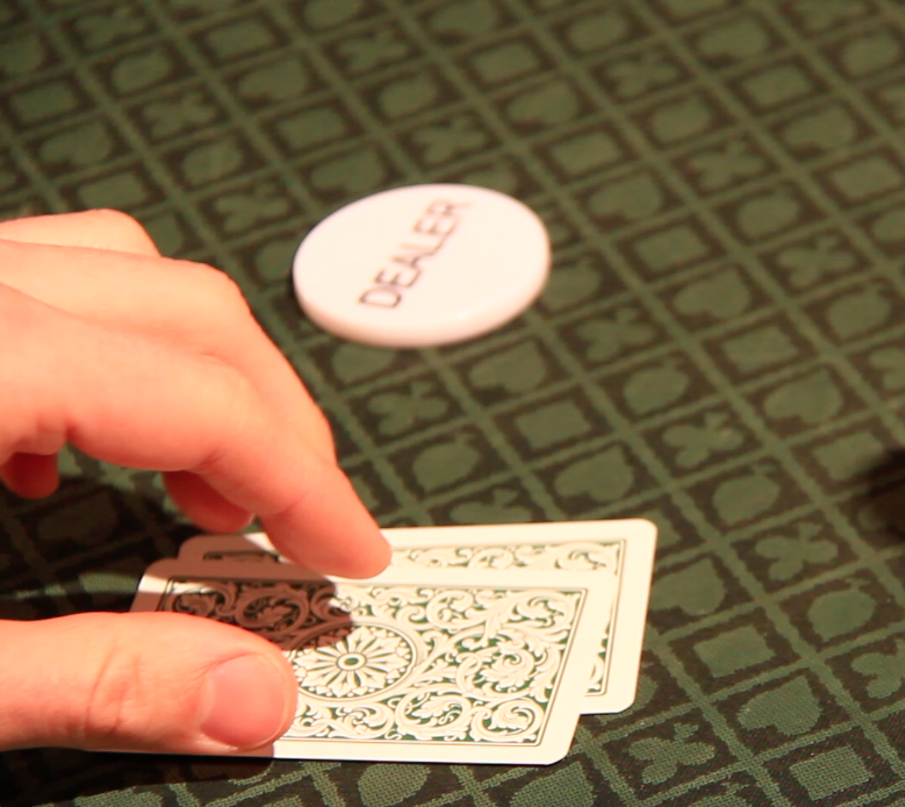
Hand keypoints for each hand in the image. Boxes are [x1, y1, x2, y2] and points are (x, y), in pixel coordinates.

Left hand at [0, 210, 388, 753]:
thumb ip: (89, 682)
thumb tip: (254, 698)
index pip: (207, 402)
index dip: (306, 485)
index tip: (353, 554)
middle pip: (193, 312)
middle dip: (277, 421)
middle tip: (306, 523)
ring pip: (121, 269)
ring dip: (198, 370)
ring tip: (203, 482)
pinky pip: (38, 278)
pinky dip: (102, 350)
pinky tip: (60, 447)